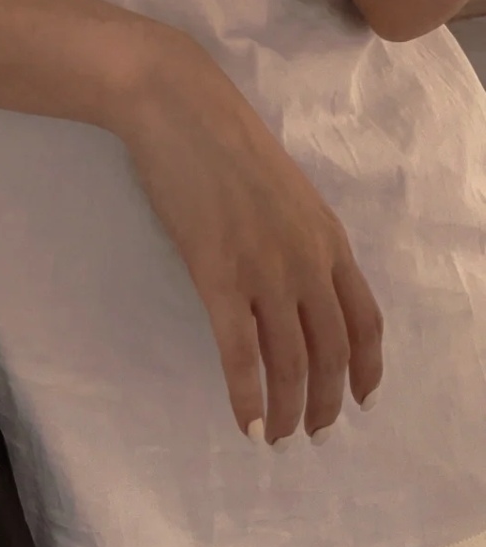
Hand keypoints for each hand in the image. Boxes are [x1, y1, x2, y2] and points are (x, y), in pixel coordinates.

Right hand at [115, 32, 384, 444]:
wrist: (180, 109)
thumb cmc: (222, 143)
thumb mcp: (281, 193)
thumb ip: (294, 238)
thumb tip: (289, 279)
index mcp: (328, 238)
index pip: (364, 319)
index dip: (366, 367)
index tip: (360, 400)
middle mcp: (308, 260)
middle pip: (332, 350)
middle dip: (326, 401)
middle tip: (311, 433)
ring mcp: (266, 269)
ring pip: (291, 360)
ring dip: (287, 408)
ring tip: (276, 436)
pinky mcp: (218, 274)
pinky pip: (240, 351)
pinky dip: (246, 393)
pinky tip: (245, 420)